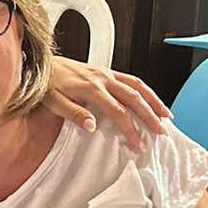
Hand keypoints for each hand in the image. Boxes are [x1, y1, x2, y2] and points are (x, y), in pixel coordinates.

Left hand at [44, 58, 169, 149]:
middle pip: (134, 98)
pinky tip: (151, 100)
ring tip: (167, 116)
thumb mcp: (53, 102)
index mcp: (91, 88)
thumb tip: (92, 126)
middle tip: (162, 133)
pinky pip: (131, 79)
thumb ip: (73, 113)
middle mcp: (103, 78)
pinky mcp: (105, 71)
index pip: (118, 111)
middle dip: (151, 116)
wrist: (41, 64)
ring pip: (137, 86)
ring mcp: (106, 73)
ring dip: (154, 101)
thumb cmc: (45, 85)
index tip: (138, 144)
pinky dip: (145, 90)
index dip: (130, 129)